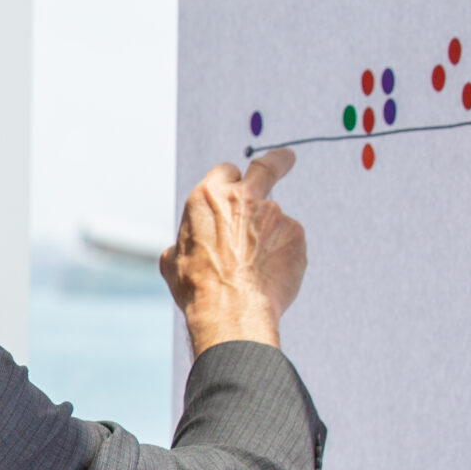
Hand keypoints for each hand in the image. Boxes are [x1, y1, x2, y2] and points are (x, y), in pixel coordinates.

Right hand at [159, 149, 306, 354]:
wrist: (231, 310)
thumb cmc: (197, 287)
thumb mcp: (173, 260)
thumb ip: (186, 241)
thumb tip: (181, 248)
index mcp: (209, 196)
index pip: (225, 171)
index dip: (230, 182)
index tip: (238, 185)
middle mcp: (244, 197)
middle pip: (268, 166)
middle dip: (278, 161)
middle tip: (286, 159)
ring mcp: (275, 214)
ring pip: (275, 219)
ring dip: (269, 236)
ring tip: (255, 271)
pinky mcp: (297, 235)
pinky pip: (290, 242)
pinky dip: (283, 255)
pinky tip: (269, 277)